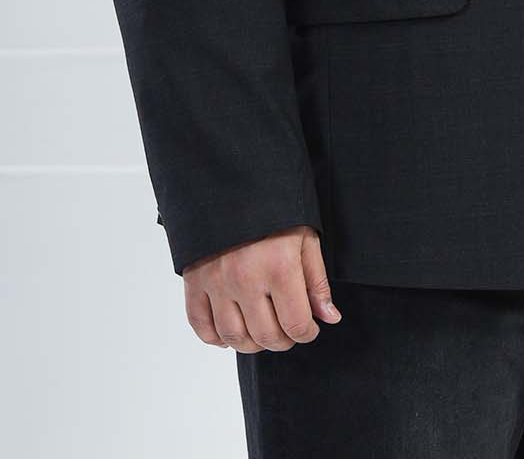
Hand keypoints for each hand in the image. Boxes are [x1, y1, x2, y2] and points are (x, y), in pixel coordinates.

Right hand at [182, 223, 341, 352]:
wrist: (230, 180)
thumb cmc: (274, 208)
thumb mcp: (305, 236)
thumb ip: (316, 281)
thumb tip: (329, 318)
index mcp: (279, 266)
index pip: (296, 324)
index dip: (307, 333)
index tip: (309, 327)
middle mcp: (246, 279)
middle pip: (266, 336)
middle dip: (283, 340)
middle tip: (288, 329)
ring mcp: (216, 282)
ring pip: (234, 337)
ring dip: (252, 343)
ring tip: (262, 330)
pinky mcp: (194, 281)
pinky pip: (201, 325)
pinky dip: (216, 338)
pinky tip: (231, 332)